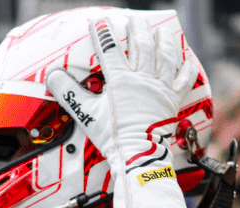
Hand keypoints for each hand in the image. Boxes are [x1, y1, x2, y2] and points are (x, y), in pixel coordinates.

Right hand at [45, 17, 197, 207]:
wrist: (138, 155)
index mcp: (121, 81)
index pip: (110, 49)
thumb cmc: (113, 137)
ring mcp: (161, 88)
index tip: (99, 21)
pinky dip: (187, 65)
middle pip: (142, 46)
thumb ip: (68, 92)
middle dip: (137, 29)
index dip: (103, 33)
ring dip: (163, 40)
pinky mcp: (173, 99)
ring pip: (165, 56)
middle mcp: (143, 80)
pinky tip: (187, 56)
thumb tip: (52, 75)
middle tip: (134, 19)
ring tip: (161, 30)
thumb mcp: (85, 114)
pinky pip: (184, 78)